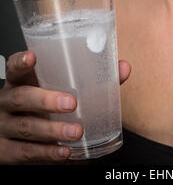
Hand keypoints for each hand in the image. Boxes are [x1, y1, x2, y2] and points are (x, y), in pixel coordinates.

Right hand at [0, 50, 130, 163]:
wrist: (15, 136)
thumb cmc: (41, 105)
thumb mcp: (56, 89)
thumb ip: (91, 78)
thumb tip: (123, 68)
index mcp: (20, 82)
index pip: (14, 67)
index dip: (20, 61)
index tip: (33, 57)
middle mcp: (8, 102)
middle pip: (22, 98)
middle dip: (46, 100)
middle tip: (71, 103)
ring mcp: (5, 127)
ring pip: (26, 127)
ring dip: (53, 130)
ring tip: (77, 132)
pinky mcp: (6, 151)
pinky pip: (26, 153)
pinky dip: (47, 153)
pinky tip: (64, 152)